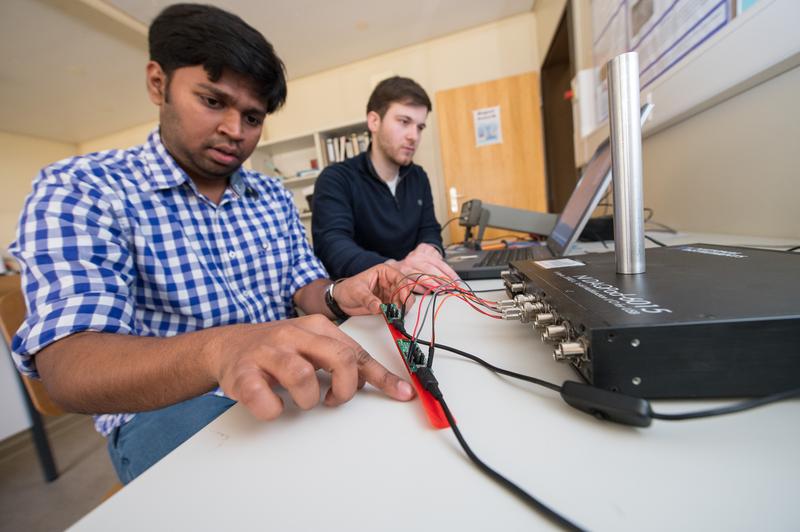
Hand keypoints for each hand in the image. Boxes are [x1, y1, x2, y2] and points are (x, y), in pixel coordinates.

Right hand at [210, 315, 414, 420]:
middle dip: (344, 388)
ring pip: (303, 377)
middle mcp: (293, 334)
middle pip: (338, 359)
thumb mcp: (312, 345)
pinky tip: (273, 404)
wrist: (226, 345)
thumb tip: (376, 380)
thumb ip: (341, 358)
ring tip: (301, 399)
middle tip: (332, 400)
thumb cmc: (277, 349)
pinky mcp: (242, 373)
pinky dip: (273, 409)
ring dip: (308, 399)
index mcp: (316, 327)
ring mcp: (267, 352)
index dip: (381, 376)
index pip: (356, 353)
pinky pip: (265, 399)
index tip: (402, 393)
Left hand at [332, 263, 415, 315]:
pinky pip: (396, 309)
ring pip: (403, 301)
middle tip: (399, 310)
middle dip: (404, 301)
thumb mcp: (357, 292)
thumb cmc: (347, 289)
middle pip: (405, 290)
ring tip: (393, 314)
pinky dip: (396, 314)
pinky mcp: (387, 304)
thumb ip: (368, 299)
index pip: (399, 278)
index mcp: (383, 272)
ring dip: (401, 309)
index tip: (402, 299)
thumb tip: (378, 307)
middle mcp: (389, 282)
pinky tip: (391, 317)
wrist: (340, 300)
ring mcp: (389, 294)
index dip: (404, 288)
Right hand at [390, 243, 459, 290]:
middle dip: (442, 280)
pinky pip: (412, 285)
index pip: (438, 263)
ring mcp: (406, 269)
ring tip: (442, 290)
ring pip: (421, 277)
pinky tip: (428, 292)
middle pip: (430, 270)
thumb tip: (452, 278)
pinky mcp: (400, 278)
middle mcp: (413, 260)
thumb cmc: (412, 265)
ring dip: (433, 285)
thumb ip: (436, 265)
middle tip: (451, 287)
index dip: (449, 273)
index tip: (457, 281)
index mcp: (421, 254)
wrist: (392, 267)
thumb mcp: (424, 259)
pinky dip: (421, 289)